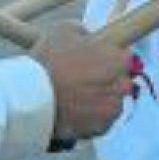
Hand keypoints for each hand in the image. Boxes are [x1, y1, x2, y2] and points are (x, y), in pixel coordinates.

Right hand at [29, 21, 134, 142]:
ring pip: (111, 103)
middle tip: (82, 80)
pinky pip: (100, 122)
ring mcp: (113, 109)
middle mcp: (123, 85)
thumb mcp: (64, 30)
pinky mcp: (101, 129)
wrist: (32, 97)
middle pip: (120, 82)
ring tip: (75, 99)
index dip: (109, 59)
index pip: (126, 58)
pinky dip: (90, 118)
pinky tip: (73, 112)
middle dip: (106, 81)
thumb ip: (83, 32)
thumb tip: (87, 38)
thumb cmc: (50, 60)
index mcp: (120, 59)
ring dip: (99, 101)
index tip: (96, 62)